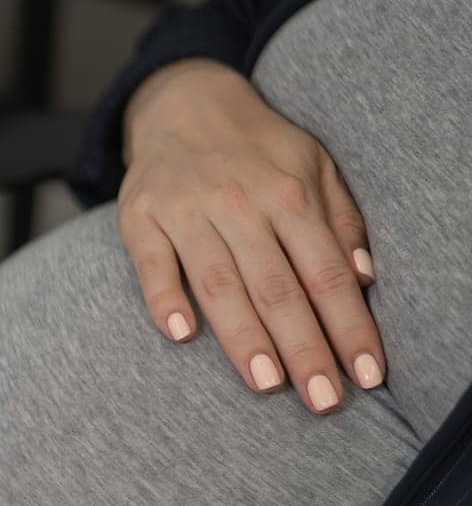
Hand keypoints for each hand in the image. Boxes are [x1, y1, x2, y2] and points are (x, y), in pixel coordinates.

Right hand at [119, 58, 382, 413]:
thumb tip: (365, 278)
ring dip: (245, 337)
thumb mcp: (314, 166)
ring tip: (267, 384)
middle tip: (323, 401)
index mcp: (289, 193)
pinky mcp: (140, 217)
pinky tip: (182, 335)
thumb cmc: (257, 149)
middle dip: (304, 348)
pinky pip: (153, 264)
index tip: (366, 374)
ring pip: (220, 283)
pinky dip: (165, 298)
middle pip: (277, 287)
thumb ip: (340, 220)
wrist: (182, 103)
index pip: (327, 272)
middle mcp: (239, 202)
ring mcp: (186, 210)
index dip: (350, 325)